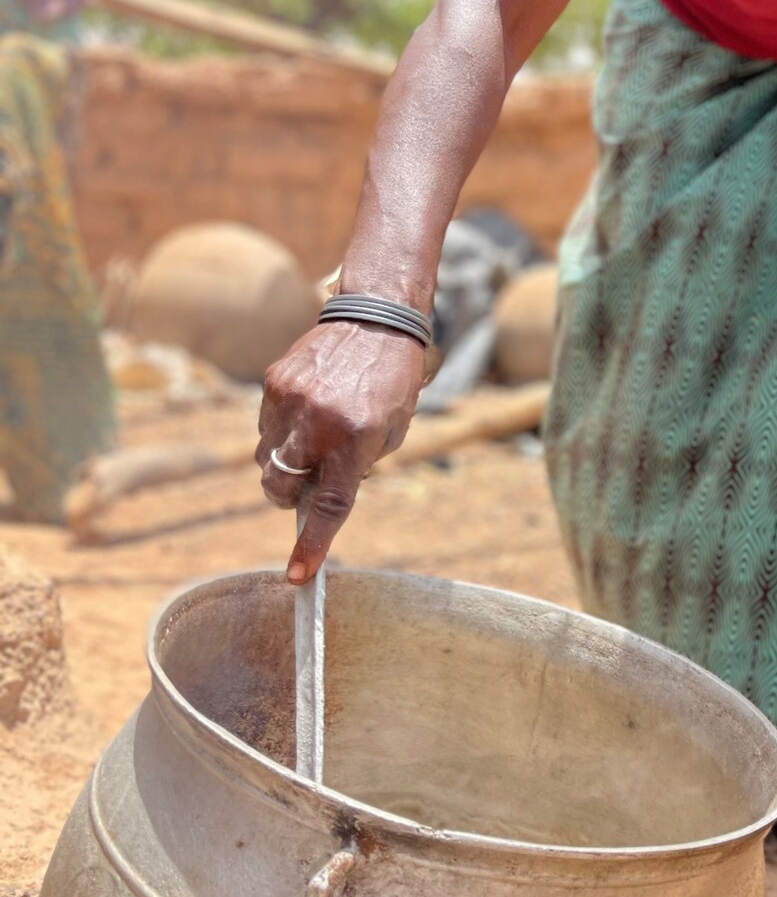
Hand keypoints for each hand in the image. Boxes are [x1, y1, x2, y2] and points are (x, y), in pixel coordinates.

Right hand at [257, 322, 426, 581]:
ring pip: (265, 458)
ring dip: (284, 461)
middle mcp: (319, 423)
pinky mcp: (273, 382)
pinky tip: (307, 410)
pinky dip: (281, 430)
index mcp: (356, 440)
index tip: (297, 576)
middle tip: (307, 484)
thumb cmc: (391, 383)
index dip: (312, 545)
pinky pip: (265, 425)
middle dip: (286, 496)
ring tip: (316, 435)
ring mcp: (290, 401)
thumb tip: (316, 495)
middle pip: (277, 487)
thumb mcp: (390, 433)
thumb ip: (354, 469)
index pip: (328, 507)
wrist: (377, 319)